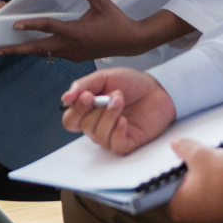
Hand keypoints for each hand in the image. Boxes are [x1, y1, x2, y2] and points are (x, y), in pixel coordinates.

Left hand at [0, 0, 140, 60]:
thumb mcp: (103, 4)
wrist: (132, 42)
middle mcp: (71, 46)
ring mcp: (73, 54)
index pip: (49, 27)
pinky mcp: (75, 57)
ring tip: (7, 50)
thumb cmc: (117, 22)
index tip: (14, 25)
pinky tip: (31, 47)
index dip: (31, 25)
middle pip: (38, 49)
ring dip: (26, 51)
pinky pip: (53, 54)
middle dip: (16, 49)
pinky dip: (40, 50)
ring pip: (44, 53)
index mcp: (76, 33)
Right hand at [61, 68, 175, 154]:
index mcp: (88, 110)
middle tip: (113, 94)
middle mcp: (97, 125)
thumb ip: (83, 85)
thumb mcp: (104, 77)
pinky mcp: (126, 143)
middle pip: (84, 127)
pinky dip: (118, 132)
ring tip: (120, 100)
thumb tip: (65, 98)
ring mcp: (111, 135)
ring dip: (110, 116)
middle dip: (97, 110)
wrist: (156, 89)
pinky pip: (114, 146)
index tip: (87, 95)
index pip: (70, 120)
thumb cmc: (130, 83)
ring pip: (98, 136)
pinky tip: (124, 120)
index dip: (76, 110)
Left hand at [166, 139, 222, 222]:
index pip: (163, 189)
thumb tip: (173, 144)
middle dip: (186, 179)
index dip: (169, 173)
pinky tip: (222, 182)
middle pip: (180, 195)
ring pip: (197, 202)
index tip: (176, 162)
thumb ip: (182, 147)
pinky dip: (214, 196)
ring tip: (211, 171)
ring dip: (201, 188)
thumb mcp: (200, 154)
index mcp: (178, 210)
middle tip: (194, 164)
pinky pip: (212, 208)